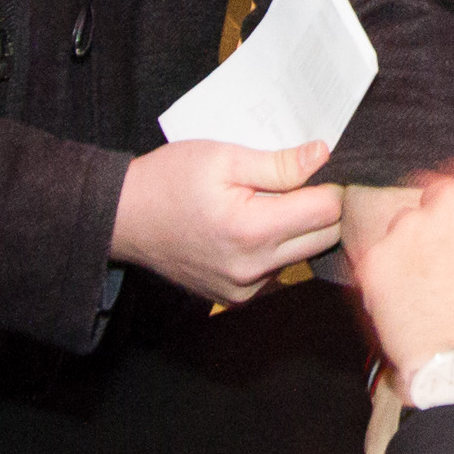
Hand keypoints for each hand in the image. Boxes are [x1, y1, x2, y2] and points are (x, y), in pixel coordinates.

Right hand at [110, 136, 341, 303]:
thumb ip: (279, 163)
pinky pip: (279, 272)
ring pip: (304, 256)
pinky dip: (276, 249)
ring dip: (298, 230)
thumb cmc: (170, 180)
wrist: (125, 218)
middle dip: (319, 208)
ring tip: (265, 204)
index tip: (315, 169)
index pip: (328, 211)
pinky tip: (250, 229)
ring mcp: (245, 289)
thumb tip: (324, 155)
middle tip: (292, 183)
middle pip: (325, 238)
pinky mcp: (237, 298)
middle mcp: (253, 269)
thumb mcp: (223, 157)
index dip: (329, 184)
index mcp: (252, 231)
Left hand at [341, 161, 453, 394]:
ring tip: (425, 295)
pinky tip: (405, 311)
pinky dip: (386, 283)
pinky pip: (377, 263)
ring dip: (410, 253)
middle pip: (434, 198)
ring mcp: (406, 227)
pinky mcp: (374, 260)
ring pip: (402, 229)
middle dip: (437, 226)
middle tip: (445, 265)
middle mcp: (449, 198)